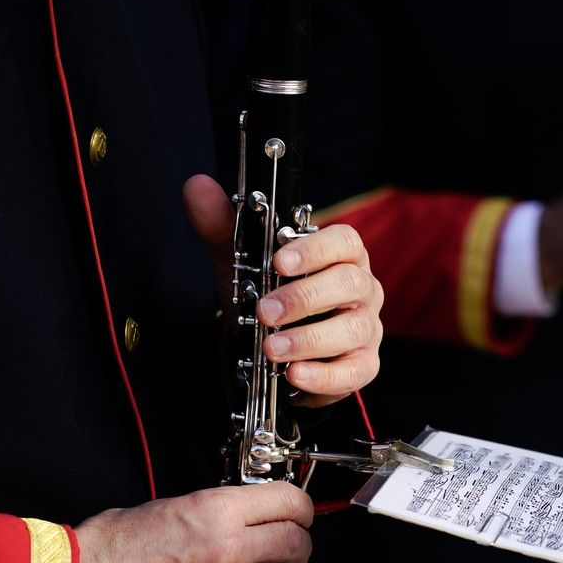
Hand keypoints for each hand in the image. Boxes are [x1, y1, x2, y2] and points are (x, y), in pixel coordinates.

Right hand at [71, 481, 313, 562]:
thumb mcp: (160, 509)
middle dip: (300, 548)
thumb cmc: (103, 550)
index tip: (300, 515)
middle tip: (295, 552)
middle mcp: (226, 551)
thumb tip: (225, 517)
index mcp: (213, 512)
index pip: (285, 502)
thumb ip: (203, 513)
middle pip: (294, 545)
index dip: (301, 508)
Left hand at [184, 174, 382, 407]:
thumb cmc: (267, 295)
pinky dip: (324, 375)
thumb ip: (223, 226)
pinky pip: (354, 371)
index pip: (344, 242)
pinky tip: (294, 375)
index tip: (279, 262)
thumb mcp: (242, 262)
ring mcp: (366, 327)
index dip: (315, 250)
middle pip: (349, 284)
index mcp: (340, 256)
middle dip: (304, 298)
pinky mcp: (362, 365)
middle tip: (264, 312)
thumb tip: (196, 186)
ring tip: (272, 349)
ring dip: (309, 339)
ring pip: (353, 328)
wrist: (270, 348)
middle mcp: (361, 288)